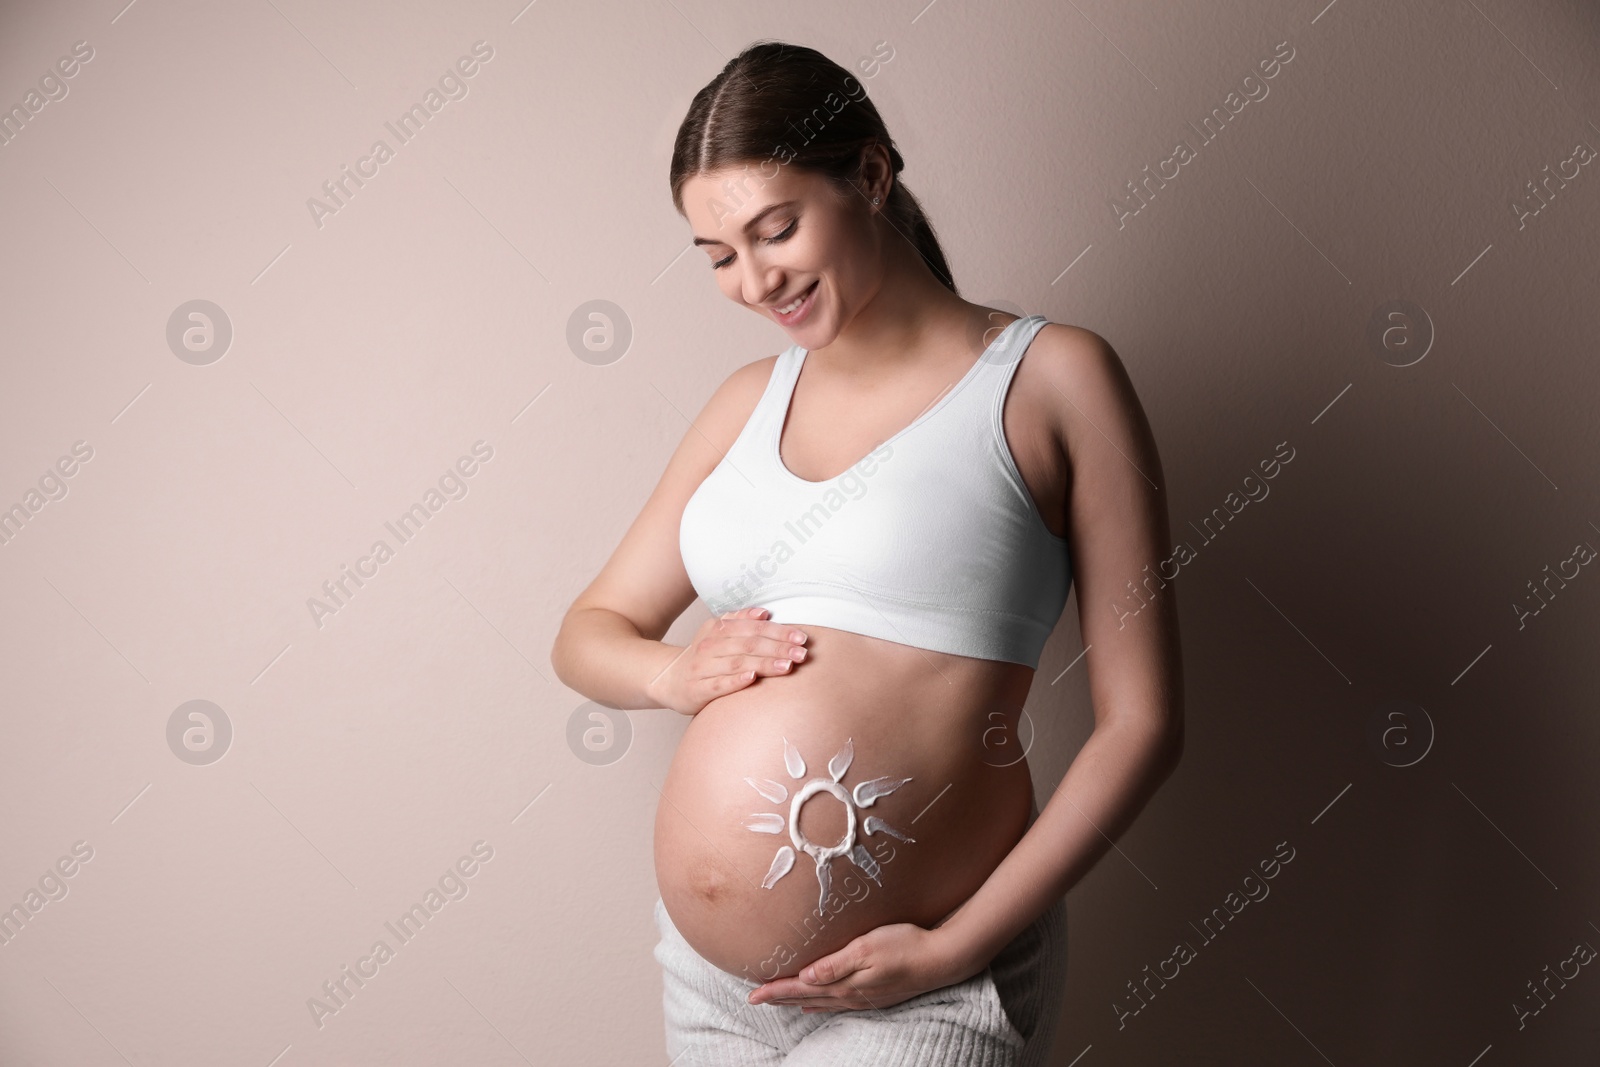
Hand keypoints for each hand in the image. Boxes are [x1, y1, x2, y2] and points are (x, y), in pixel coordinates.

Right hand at [647, 606, 807, 715]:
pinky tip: (752, 679)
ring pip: (737, 663)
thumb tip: (764, 612)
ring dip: (764, 663)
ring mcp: (703, 668)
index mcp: (718, 630)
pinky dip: (736, 681)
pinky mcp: (697, 689)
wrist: (666, 678)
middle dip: (778, 648)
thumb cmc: (702, 657)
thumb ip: (739, 620)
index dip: (779, 631)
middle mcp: (710, 646)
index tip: (801, 637)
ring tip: (787, 666)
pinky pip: (718, 684)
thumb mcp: (716, 632)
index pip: (753, 628)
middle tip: (802, 653)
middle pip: (749, 644)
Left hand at [746, 922, 972, 1012]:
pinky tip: (815, 1003)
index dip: (776, 990)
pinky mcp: (874, 995)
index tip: (752, 994)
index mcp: (845, 983)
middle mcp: (850, 994)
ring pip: (820, 1001)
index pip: (800, 987)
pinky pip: (837, 1003)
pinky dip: (819, 1003)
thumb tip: (805, 977)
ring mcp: (863, 997)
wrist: (941, 959)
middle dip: (779, 997)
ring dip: (796, 1000)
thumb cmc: (904, 945)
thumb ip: (835, 964)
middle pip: (806, 997)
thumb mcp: (867, 948)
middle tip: (755, 999)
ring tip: (778, 1001)